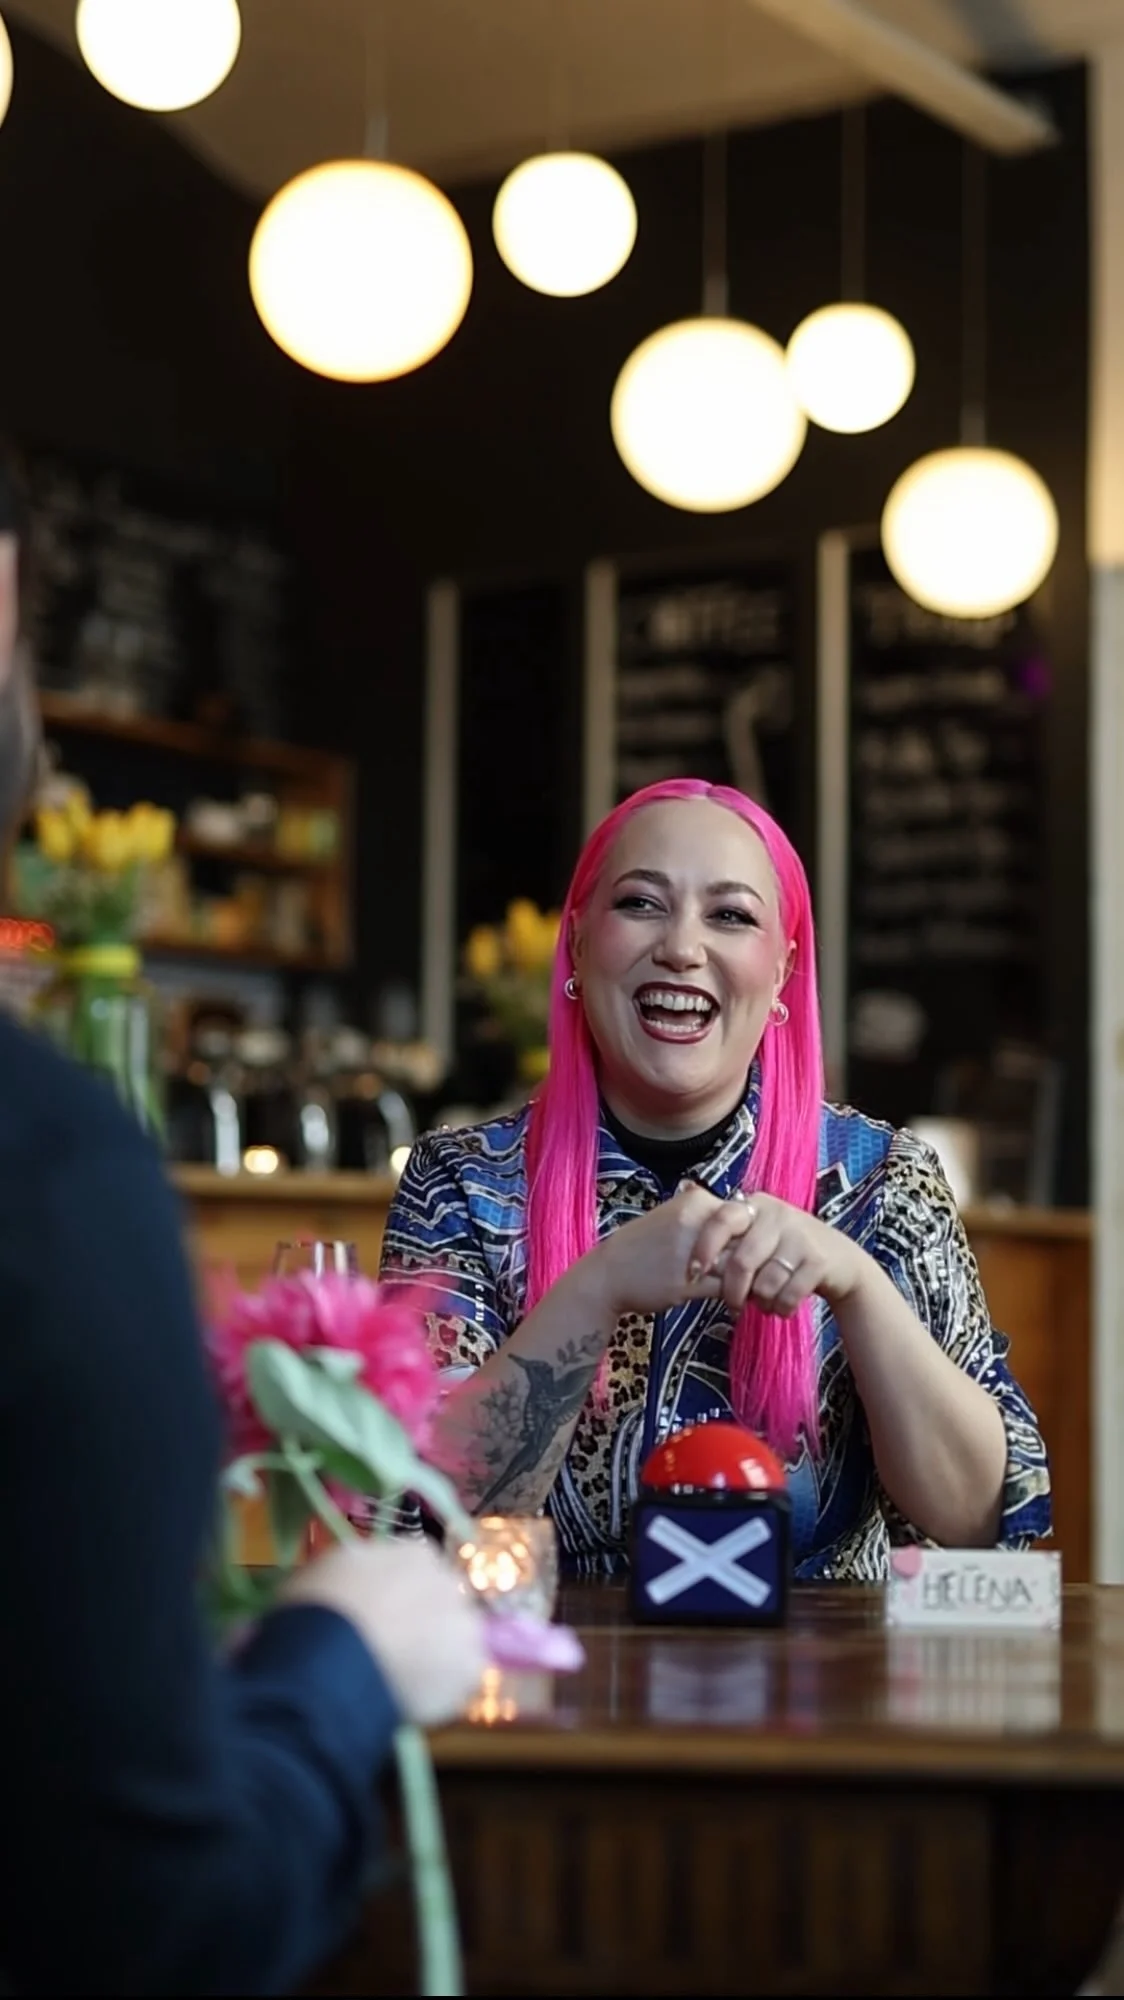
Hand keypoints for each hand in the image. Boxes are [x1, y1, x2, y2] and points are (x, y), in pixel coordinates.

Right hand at [279, 1537, 486, 1726]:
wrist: (332, 1657)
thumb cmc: (319, 1608)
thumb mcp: (328, 1570)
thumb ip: (357, 1572)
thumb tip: (356, 1585)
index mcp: (416, 1554)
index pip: (419, 1572)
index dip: (401, 1597)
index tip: (382, 1616)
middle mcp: (449, 1582)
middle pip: (442, 1604)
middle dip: (422, 1624)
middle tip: (392, 1650)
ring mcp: (463, 1625)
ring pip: (455, 1643)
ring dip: (435, 1658)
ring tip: (400, 1682)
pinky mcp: (468, 1669)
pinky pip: (457, 1683)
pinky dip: (438, 1694)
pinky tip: (410, 1701)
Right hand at [583, 1180, 742, 1317]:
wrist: (608, 1274)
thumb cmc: (644, 1248)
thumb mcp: (676, 1218)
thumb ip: (709, 1221)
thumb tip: (751, 1234)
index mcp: (696, 1200)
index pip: (745, 1216)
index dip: (755, 1238)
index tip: (756, 1255)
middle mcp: (697, 1220)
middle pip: (747, 1239)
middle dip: (758, 1260)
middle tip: (762, 1276)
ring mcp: (694, 1250)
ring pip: (741, 1265)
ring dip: (750, 1281)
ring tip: (751, 1291)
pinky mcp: (690, 1280)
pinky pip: (728, 1288)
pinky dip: (737, 1297)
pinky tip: (735, 1303)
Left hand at [687, 1189, 867, 1316]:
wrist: (841, 1260)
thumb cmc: (785, 1251)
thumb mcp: (757, 1236)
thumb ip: (729, 1242)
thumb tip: (691, 1265)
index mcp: (755, 1205)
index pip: (722, 1220)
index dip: (704, 1247)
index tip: (693, 1272)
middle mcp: (777, 1214)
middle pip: (742, 1260)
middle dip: (733, 1291)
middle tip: (732, 1306)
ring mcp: (800, 1235)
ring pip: (765, 1283)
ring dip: (761, 1303)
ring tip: (764, 1304)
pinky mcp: (819, 1260)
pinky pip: (788, 1295)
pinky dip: (781, 1308)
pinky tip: (782, 1307)